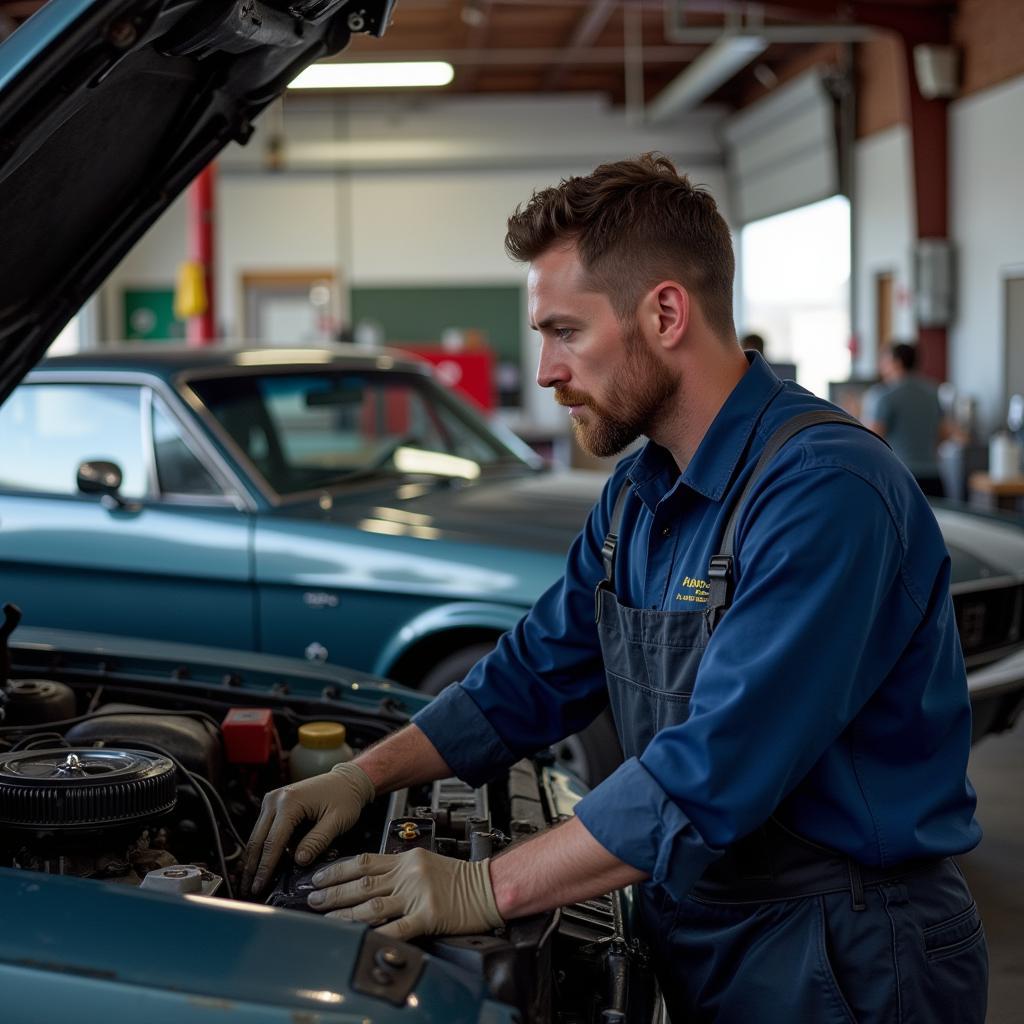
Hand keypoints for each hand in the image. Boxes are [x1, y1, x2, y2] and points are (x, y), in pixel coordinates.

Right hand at [242, 761, 374, 896]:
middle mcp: (276, 799)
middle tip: (247, 890)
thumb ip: (317, 841)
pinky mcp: (274, 804)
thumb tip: (298, 861)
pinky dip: (263, 848)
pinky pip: (265, 830)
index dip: (265, 868)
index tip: (258, 887)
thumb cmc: (345, 798)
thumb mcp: (337, 821)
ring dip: (254, 860)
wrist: (346, 780)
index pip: (273, 842)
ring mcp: (273, 800)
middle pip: (257, 839)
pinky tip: (261, 866)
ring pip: (257, 836)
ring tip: (250, 882)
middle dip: (251, 868)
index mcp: (290, 801)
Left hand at [307, 848, 503, 940]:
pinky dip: (377, 933)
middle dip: (334, 891)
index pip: (364, 862)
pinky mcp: (428, 916)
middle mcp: (408, 874)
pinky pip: (397, 927)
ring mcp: (417, 895)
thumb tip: (369, 880)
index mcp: (406, 859)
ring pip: (373, 904)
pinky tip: (359, 937)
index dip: (338, 870)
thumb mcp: (426, 862)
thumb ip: (399, 870)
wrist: (488, 886)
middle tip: (312, 898)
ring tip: (326, 918)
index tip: (318, 877)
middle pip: (363, 883)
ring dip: (345, 912)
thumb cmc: (459, 877)